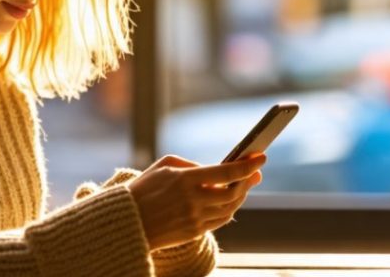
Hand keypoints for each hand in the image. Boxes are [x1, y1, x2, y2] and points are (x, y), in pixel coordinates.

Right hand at [126, 154, 265, 250]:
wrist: (127, 221)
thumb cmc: (144, 188)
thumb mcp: (164, 166)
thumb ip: (192, 165)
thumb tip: (215, 171)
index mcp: (185, 180)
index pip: (226, 173)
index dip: (247, 166)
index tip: (261, 157)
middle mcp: (193, 201)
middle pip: (233, 192)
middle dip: (248, 181)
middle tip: (256, 172)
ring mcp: (194, 218)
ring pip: (230, 208)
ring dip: (241, 196)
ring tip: (244, 184)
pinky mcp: (194, 231)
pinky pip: (221, 220)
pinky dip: (230, 209)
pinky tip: (231, 200)